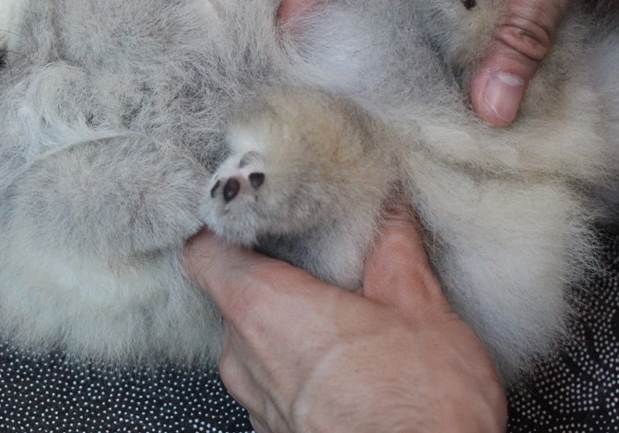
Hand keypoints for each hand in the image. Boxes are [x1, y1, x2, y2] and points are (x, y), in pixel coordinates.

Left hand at [183, 202, 506, 432]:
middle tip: (320, 264)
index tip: (247, 212)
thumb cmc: (420, 409)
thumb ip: (393, 251)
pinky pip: (271, 383)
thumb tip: (389, 215)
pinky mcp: (273, 432)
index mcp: (265, 308)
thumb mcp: (421, 309)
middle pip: (233, 294)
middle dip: (274, 276)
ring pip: (253, 342)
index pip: (201, 250)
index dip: (219, 225)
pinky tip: (344, 367)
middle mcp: (243, 356)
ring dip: (288, 327)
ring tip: (343, 318)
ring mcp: (255, 401)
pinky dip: (296, 368)